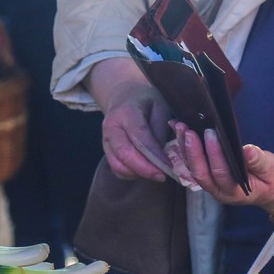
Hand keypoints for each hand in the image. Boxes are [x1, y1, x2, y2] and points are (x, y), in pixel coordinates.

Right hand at [87, 59, 174, 181]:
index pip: (139, 137)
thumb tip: (161, 157)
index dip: (153, 154)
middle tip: (162, 176)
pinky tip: (145, 171)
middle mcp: (111, 127)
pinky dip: (131, 174)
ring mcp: (105, 140)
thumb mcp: (160, 107)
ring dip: (137, 173)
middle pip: (124, 154)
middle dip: (144, 169)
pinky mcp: (106, 150)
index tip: (168, 166)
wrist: (124, 97)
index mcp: (126, 111)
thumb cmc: (146, 101)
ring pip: (118, 165)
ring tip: (155, 173)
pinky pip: (116, 169)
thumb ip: (159, 131)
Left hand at [167, 123, 273, 215]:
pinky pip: (194, 164)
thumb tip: (248, 150)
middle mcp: (218, 191)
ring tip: (180, 126)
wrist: (272, 191)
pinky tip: (180, 131)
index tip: (210, 133)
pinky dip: (185, 148)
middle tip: (188, 129)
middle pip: (200, 173)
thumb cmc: (273, 180)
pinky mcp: (208, 176)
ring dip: (185, 148)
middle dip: (193, 151)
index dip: (214, 154)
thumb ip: (259, 162)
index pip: (220, 172)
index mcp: (235, 191)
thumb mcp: (272, 170)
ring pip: (193, 168)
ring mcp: (212, 185)